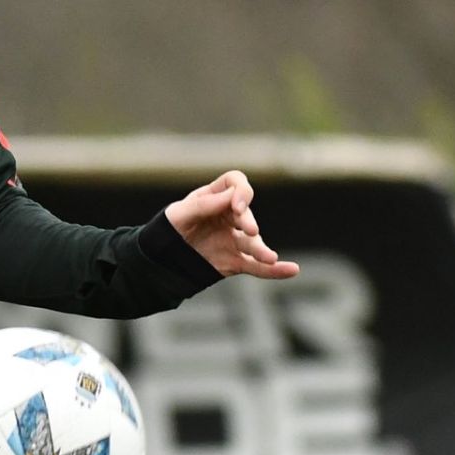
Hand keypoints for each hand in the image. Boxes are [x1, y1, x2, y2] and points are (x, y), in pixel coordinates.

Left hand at [164, 170, 299, 279]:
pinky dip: (274, 270)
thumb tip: (232, 196)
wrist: (163, 257)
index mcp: (215, 197)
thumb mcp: (179, 214)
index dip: (241, 191)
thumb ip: (203, 205)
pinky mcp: (236, 261)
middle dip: (248, 221)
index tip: (236, 206)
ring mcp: (235, 239)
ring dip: (263, 250)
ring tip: (269, 257)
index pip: (235, 183)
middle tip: (250, 230)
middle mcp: (230, 216)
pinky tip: (291, 270)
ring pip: (254, 244)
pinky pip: (257, 266)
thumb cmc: (171, 228)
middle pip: (246, 214)